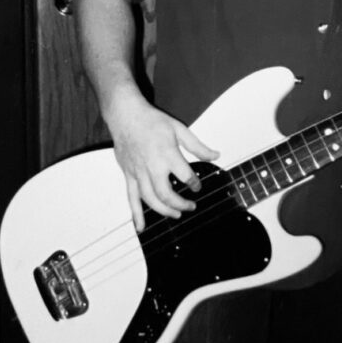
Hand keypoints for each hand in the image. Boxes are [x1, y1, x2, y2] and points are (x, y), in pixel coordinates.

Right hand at [107, 95, 218, 230]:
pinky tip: (141, 227)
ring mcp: (138, 172)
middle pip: (167, 194)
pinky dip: (136, 214)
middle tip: (190, 206)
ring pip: (151, 199)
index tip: (197, 186)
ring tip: (175, 214)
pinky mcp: (128, 175)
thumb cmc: (152, 121)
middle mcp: (152, 166)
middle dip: (181, 204)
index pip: (185, 176)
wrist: (126, 115)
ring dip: (164, 210)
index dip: (194, 184)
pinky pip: (131, 198)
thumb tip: (215, 155)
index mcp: (167, 154)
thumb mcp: (179, 129)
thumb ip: (198, 146)